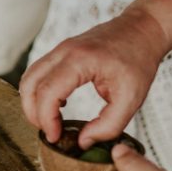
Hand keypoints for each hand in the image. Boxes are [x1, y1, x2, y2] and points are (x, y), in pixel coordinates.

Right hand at [19, 7, 168, 147]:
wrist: (143, 29)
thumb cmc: (139, 60)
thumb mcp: (132, 99)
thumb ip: (109, 126)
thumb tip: (83, 141)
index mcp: (81, 60)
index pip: (48, 92)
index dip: (46, 120)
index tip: (55, 137)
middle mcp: (64, 51)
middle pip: (29, 84)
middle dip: (33, 114)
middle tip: (49, 132)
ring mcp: (60, 49)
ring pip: (29, 77)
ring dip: (32, 103)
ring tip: (49, 121)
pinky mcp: (61, 51)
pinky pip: (38, 72)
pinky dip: (39, 92)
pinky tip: (58, 105)